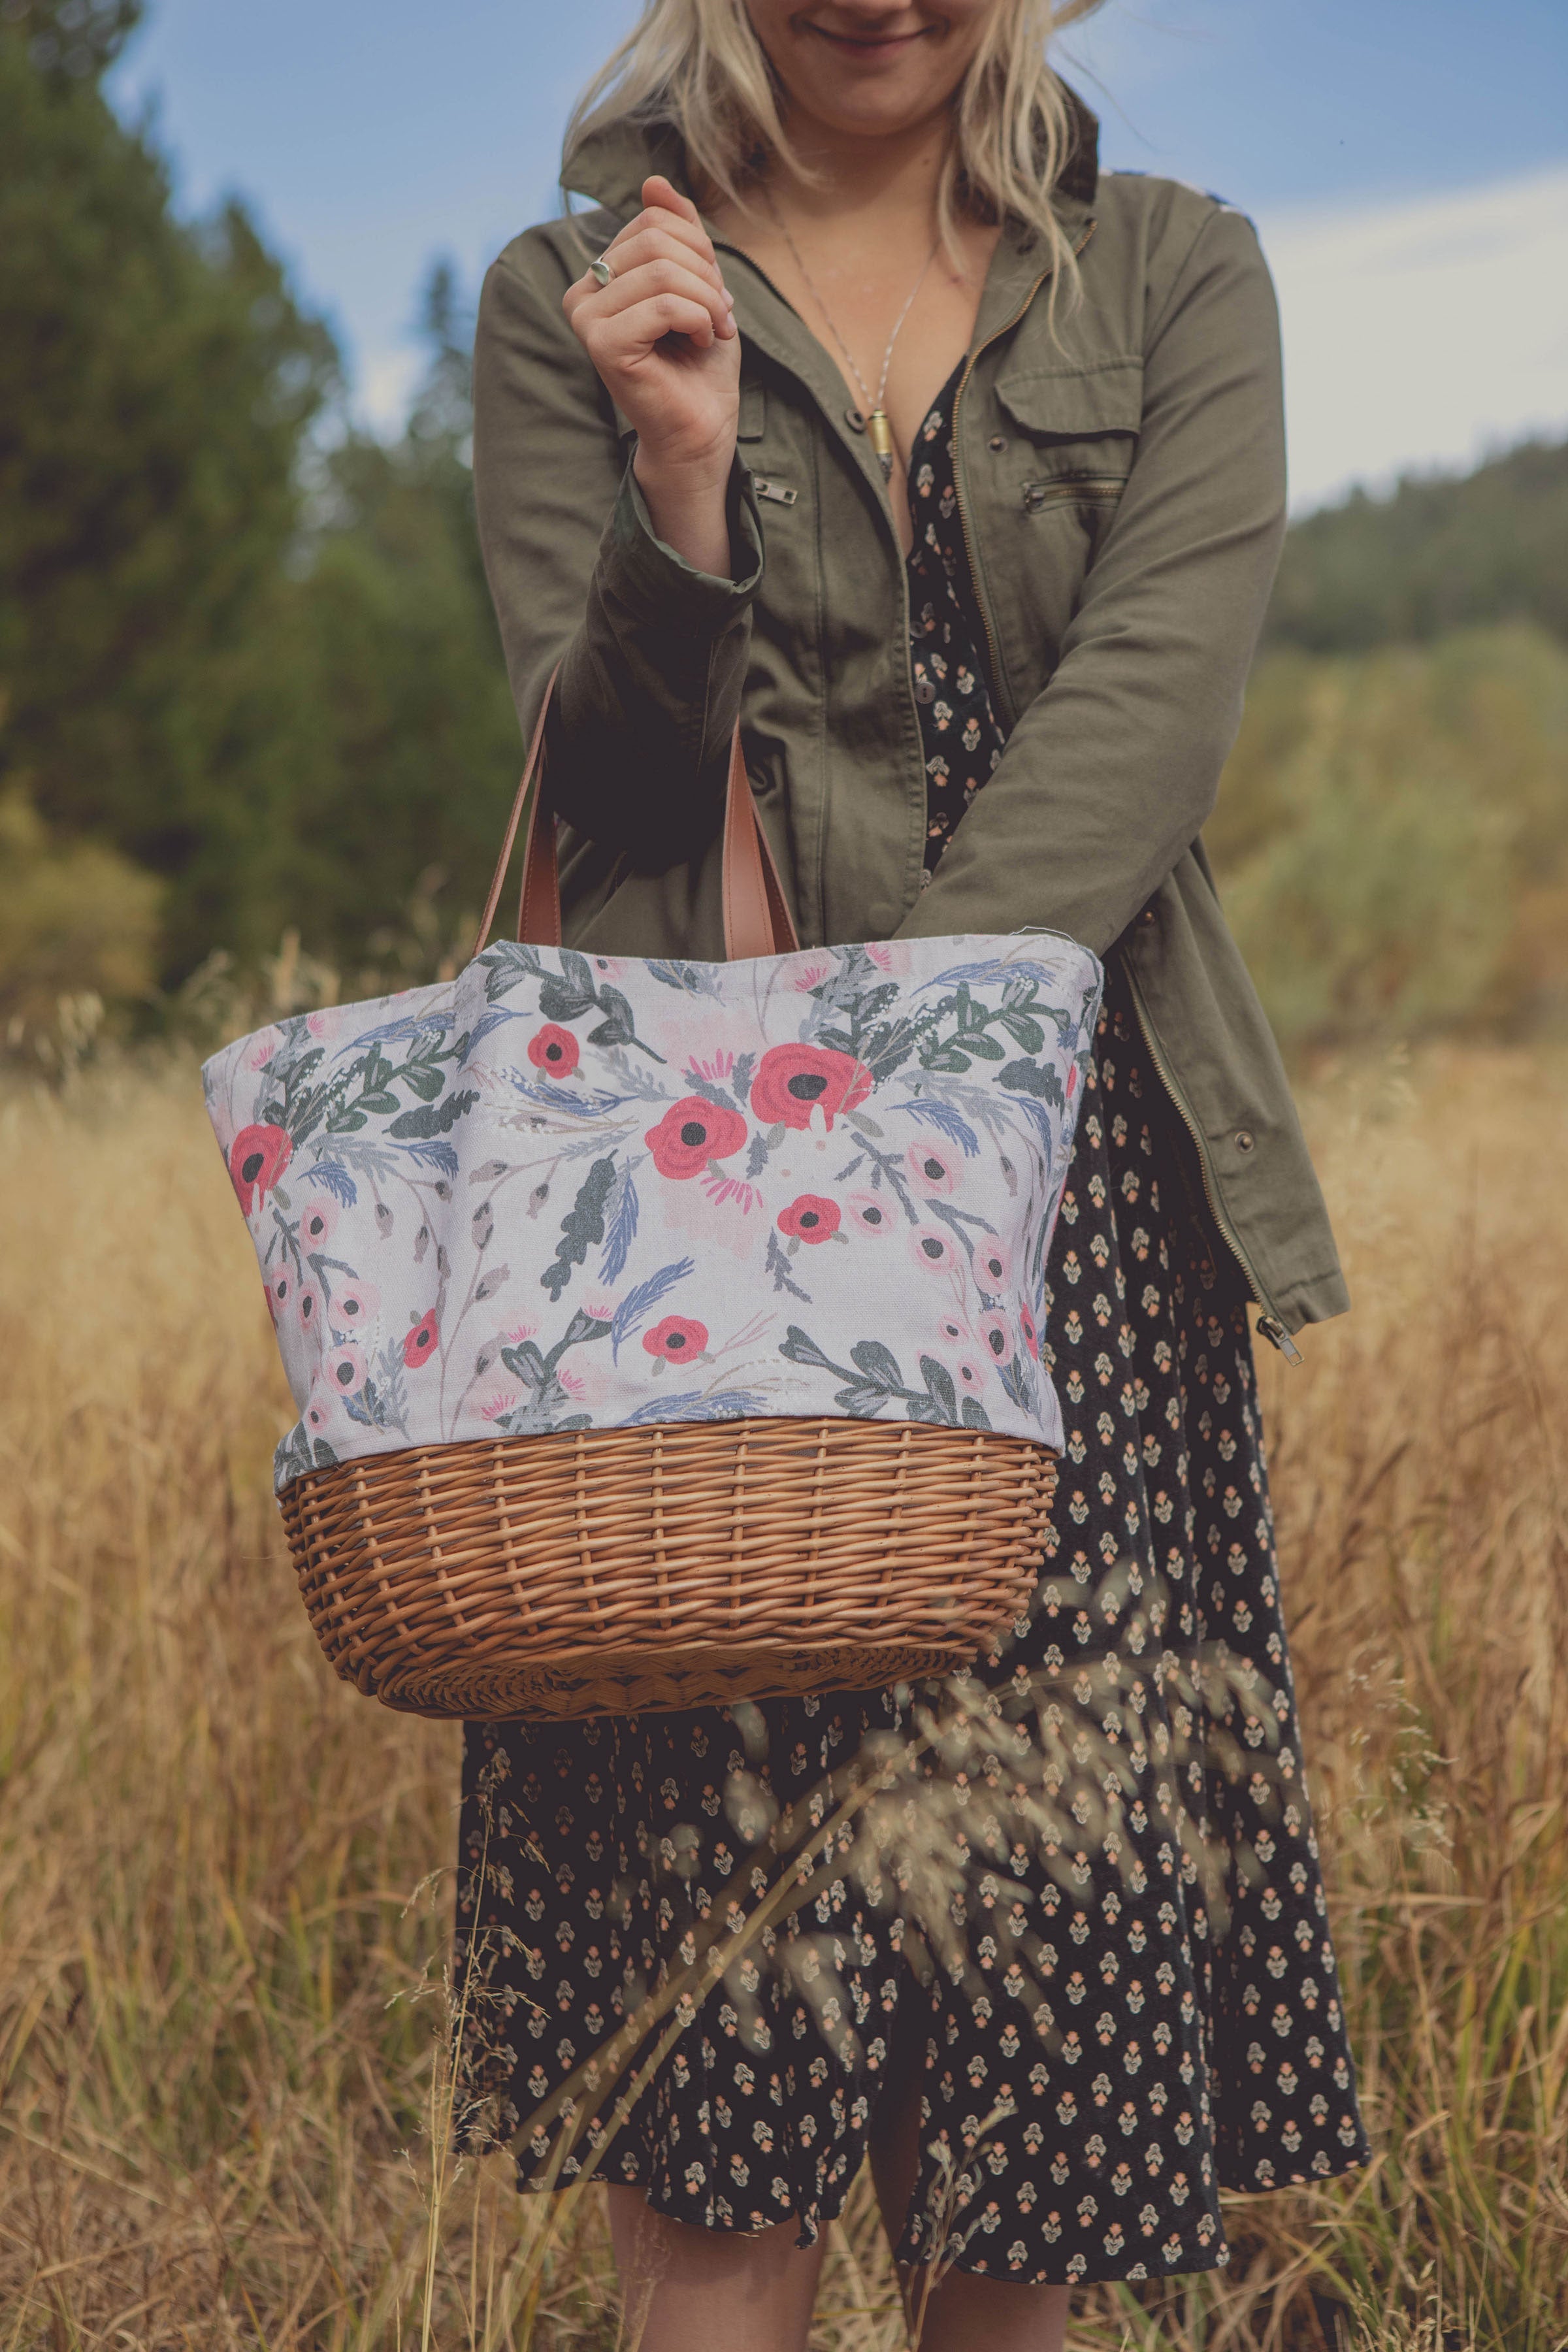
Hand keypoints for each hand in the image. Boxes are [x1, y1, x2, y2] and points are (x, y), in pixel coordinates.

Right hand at [564, 175, 739, 573]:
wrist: (702, 430)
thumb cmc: (699, 364)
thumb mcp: (698, 283)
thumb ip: (677, 232)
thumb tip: (654, 181)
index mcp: (600, 275)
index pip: (654, 222)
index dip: (699, 251)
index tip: (712, 295)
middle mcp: (583, 293)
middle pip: (658, 241)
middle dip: (706, 275)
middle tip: (720, 317)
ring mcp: (587, 320)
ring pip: (665, 271)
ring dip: (709, 301)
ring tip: (715, 331)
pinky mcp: (603, 346)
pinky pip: (664, 304)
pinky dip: (699, 321)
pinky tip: (700, 343)